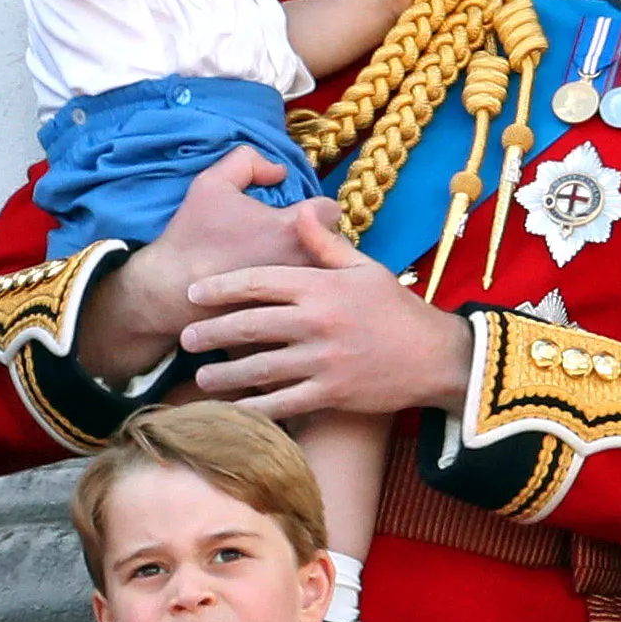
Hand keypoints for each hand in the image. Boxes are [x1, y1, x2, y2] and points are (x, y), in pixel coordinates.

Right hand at [76, 147, 342, 384]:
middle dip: (323, 244)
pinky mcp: (292, 324)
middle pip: (337, 249)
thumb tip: (280, 171)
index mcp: (293, 229)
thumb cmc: (193, 236)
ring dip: (320, 274)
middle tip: (298, 245)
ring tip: (298, 272)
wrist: (170, 291)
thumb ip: (248, 162)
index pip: (331, 211)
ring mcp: (300, 299)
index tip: (303, 215)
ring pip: (329, 281)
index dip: (317, 210)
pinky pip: (312, 309)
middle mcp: (306, 265)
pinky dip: (306, 303)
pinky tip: (289, 299)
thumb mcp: (211, 184)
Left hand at [181, 208, 473, 418]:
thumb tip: (299, 213)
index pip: (259, 282)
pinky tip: (233, 409)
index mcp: (322, 287)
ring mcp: (323, 360)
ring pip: (259, 368)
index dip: (221, 287)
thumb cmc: (397, 309)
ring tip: (200, 376)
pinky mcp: (331, 393)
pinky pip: (282, 402)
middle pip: (250, 325)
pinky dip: (254, 407)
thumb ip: (326, 245)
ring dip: (225, 373)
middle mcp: (318, 322)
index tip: (194, 293)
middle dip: (212, 332)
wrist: (435, 356)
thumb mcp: (365, 269)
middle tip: (185, 338)